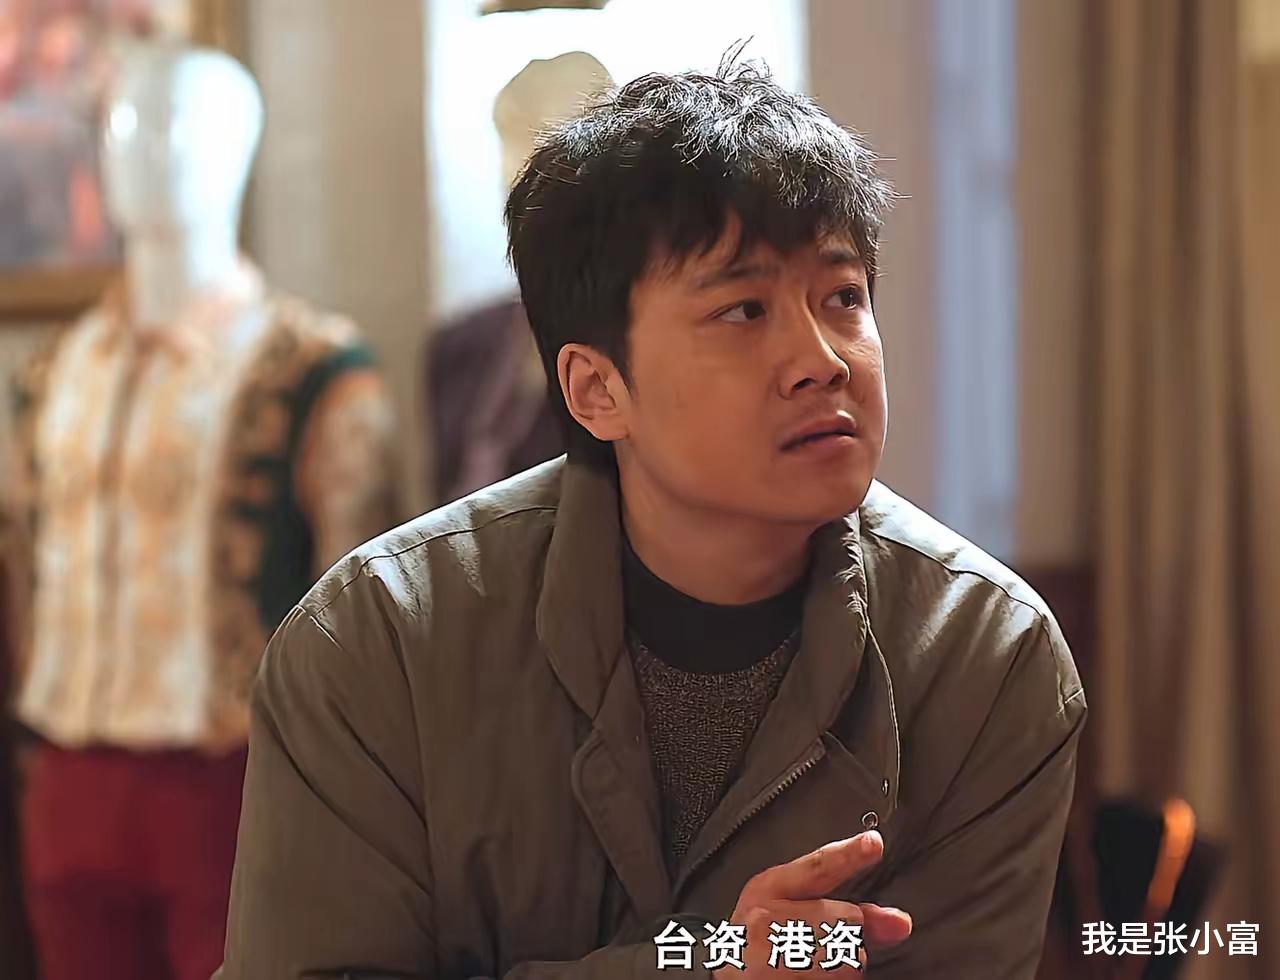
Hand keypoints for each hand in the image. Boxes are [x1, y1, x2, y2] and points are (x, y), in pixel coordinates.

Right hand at [730, 831, 911, 976]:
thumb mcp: (786, 909)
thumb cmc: (757, 941)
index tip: (872, 844)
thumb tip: (899, 922)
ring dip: (840, 967)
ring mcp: (772, 956)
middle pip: (847, 919)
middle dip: (843, 935)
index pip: (816, 867)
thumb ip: (844, 907)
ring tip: (807, 965)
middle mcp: (767, 921)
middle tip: (811, 943)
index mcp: (769, 889)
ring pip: (850, 958)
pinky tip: (805, 977)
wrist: (726, 976)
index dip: (847, 855)